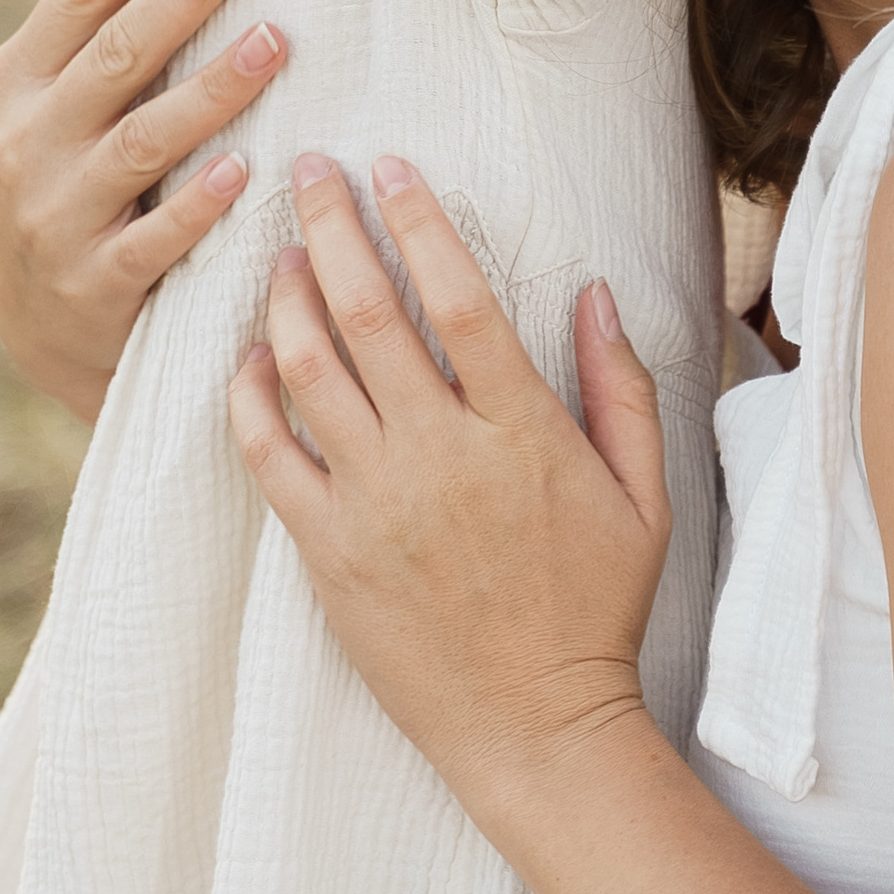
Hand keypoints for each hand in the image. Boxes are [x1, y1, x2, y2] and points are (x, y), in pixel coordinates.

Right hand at [0, 0, 286, 420]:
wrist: (42, 331)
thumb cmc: (65, 184)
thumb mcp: (50, 101)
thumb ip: (85, 15)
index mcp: (15, 80)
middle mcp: (24, 141)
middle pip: (117, 51)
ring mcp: (54, 214)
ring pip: (141, 140)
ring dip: (212, 88)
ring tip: (278, 40)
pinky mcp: (92, 285)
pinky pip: (153, 238)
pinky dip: (197, 202)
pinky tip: (246, 166)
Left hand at [229, 153, 670, 809]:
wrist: (533, 727)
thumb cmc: (596, 610)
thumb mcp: (645, 497)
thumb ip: (623, 389)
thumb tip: (599, 293)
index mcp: (521, 433)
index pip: (459, 297)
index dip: (419, 221)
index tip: (391, 167)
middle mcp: (440, 456)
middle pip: (367, 313)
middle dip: (332, 226)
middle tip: (310, 173)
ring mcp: (376, 503)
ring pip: (308, 370)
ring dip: (286, 296)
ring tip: (282, 252)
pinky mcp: (327, 550)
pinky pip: (268, 453)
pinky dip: (248, 394)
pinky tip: (248, 357)